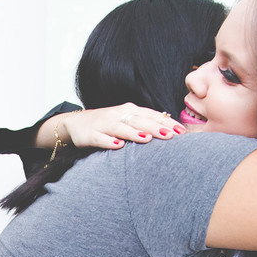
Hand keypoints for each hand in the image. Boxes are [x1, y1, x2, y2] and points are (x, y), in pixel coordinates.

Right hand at [61, 104, 184, 148]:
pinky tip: (119, 146)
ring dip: (135, 133)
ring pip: (121, 128)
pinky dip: (109, 141)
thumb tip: (171, 129)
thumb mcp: (126, 120)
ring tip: (147, 139)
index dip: (166, 123)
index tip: (181, 132)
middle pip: (139, 120)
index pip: (151, 115)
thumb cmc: (106, 124)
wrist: (75, 123)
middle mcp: (118, 114)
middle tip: (171, 136)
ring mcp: (104, 124)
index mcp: (129, 110)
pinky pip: (101, 138)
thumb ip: (145, 123)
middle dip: (155, 128)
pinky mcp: (90, 135)